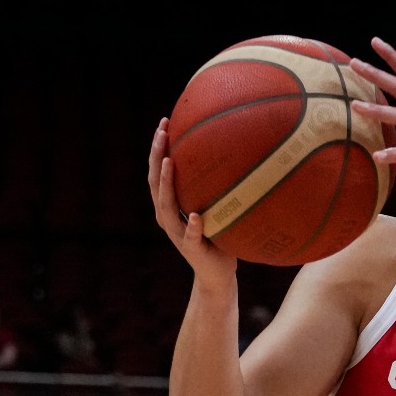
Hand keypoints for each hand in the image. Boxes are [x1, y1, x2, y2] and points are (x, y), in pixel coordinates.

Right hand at [147, 118, 236, 286]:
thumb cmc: (219, 235)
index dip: (158, 148)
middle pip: (155, 182)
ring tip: (168, 162)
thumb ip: (218, 186)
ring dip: (166, 183)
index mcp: (172, 205)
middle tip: (161, 131)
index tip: (164, 122)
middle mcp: (168, 216)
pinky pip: (191, 236)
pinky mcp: (193, 248)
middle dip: (156, 154)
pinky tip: (196, 215)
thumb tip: (240, 152)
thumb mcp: (218, 206)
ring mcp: (178, 233)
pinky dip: (192, 225)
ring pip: (166, 206)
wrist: (217, 273)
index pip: (159, 171)